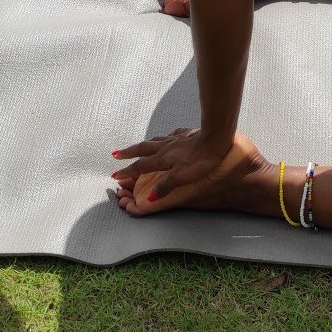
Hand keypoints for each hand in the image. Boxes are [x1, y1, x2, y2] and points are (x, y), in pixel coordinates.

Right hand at [112, 127, 233, 199]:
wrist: (216, 137)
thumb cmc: (200, 160)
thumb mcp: (181, 177)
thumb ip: (164, 186)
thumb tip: (149, 197)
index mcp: (162, 158)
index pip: (140, 166)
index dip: (127, 172)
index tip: (115, 175)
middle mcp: (165, 146)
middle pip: (142, 149)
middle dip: (128, 153)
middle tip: (116, 154)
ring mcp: (176, 138)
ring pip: (154, 140)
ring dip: (142, 144)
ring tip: (136, 146)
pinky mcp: (186, 133)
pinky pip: (171, 135)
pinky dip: (164, 137)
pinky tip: (166, 137)